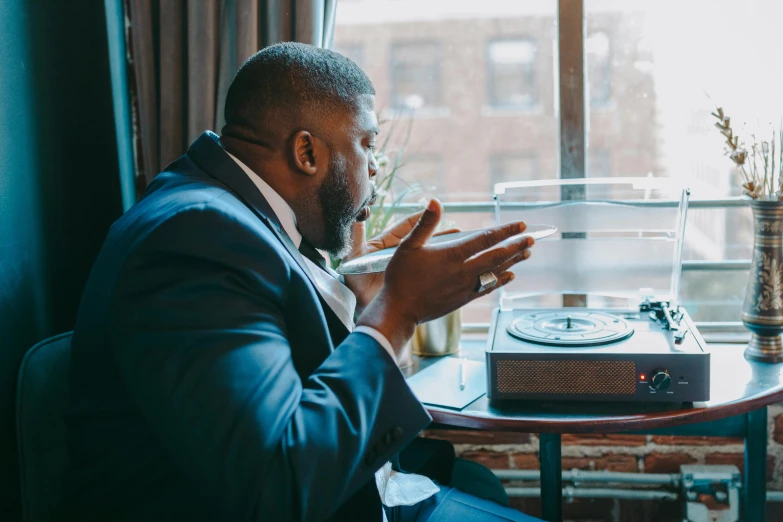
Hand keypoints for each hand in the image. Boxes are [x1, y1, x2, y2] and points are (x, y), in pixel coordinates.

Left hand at [343, 211, 458, 312]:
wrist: (355, 303)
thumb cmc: (352, 278)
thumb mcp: (354, 253)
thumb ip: (357, 232)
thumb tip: (361, 209)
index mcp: (387, 243)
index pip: (406, 227)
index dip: (420, 218)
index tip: (434, 209)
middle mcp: (398, 255)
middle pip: (422, 242)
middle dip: (440, 236)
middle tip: (458, 231)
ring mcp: (406, 270)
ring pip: (428, 258)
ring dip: (444, 253)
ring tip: (462, 247)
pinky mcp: (411, 284)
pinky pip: (428, 276)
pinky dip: (441, 272)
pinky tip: (455, 270)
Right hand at [356, 199, 533, 352]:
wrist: (400, 310)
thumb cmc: (401, 278)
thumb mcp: (408, 246)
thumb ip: (425, 224)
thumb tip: (435, 201)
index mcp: (452, 255)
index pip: (485, 239)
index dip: (505, 231)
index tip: (520, 224)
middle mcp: (463, 271)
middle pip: (497, 256)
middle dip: (516, 246)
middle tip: (532, 238)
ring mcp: (465, 287)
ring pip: (496, 272)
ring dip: (513, 261)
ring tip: (527, 253)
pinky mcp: (463, 299)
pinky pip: (488, 288)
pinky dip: (502, 280)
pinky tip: (510, 276)